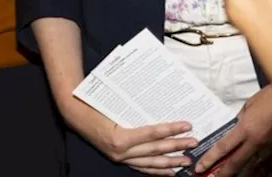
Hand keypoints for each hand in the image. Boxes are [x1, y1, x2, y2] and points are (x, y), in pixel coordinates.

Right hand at [58, 96, 196, 174]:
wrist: (76, 116)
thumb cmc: (96, 105)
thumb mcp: (117, 103)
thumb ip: (137, 107)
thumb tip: (163, 102)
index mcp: (120, 137)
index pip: (152, 133)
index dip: (171, 130)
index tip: (187, 125)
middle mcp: (121, 152)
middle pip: (155, 150)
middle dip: (176, 147)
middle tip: (194, 142)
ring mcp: (120, 158)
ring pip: (150, 163)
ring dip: (170, 162)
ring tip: (186, 161)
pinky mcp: (120, 160)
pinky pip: (141, 168)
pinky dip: (156, 170)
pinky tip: (169, 171)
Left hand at [194, 85, 271, 174]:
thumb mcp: (252, 102)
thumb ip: (243, 116)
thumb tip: (238, 123)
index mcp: (246, 128)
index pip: (223, 147)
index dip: (210, 159)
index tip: (201, 166)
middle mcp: (256, 140)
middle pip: (236, 163)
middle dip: (223, 173)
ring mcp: (270, 145)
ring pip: (253, 164)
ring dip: (243, 172)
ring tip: (236, 175)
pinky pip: (269, 155)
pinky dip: (262, 159)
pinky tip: (258, 163)